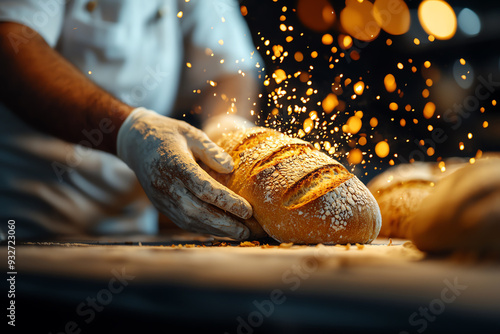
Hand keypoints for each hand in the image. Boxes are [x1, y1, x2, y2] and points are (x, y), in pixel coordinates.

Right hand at [117, 108, 252, 239]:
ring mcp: (161, 198)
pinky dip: (203, 228)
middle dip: (224, 224)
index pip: (204, 189)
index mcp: (175, 164)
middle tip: (248, 231)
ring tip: (239, 234)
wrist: (135, 143)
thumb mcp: (190, 132)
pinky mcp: (160, 205)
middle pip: (197, 211)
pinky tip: (221, 231)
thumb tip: (230, 167)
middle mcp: (166, 185)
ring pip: (190, 221)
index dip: (227, 202)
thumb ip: (210, 150)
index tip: (248, 209)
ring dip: (216, 230)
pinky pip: (182, 221)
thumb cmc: (168, 134)